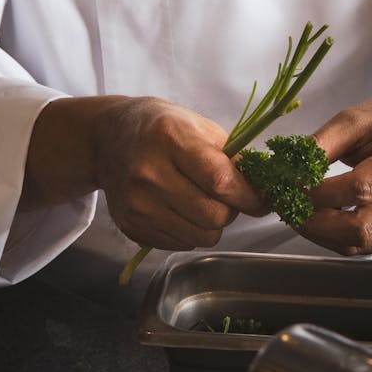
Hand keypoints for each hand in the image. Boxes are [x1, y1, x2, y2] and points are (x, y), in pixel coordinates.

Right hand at [95, 97, 265, 249]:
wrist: (108, 140)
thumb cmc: (161, 129)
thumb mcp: (198, 126)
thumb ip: (232, 157)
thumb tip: (263, 191)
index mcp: (170, 139)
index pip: (221, 181)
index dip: (249, 197)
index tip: (262, 200)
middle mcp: (149, 173)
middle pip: (214, 217)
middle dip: (230, 211)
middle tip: (224, 196)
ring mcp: (137, 204)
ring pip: (200, 238)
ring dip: (211, 225)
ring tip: (200, 202)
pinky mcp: (130, 225)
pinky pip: (180, 244)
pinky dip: (189, 231)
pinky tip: (179, 209)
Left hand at [301, 78, 371, 254]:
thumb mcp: (355, 119)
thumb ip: (322, 144)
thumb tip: (290, 171)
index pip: (361, 188)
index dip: (320, 192)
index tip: (292, 185)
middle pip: (362, 227)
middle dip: (316, 222)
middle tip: (289, 206)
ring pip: (358, 243)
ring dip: (320, 232)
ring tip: (299, 211)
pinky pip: (362, 247)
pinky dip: (333, 237)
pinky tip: (321, 217)